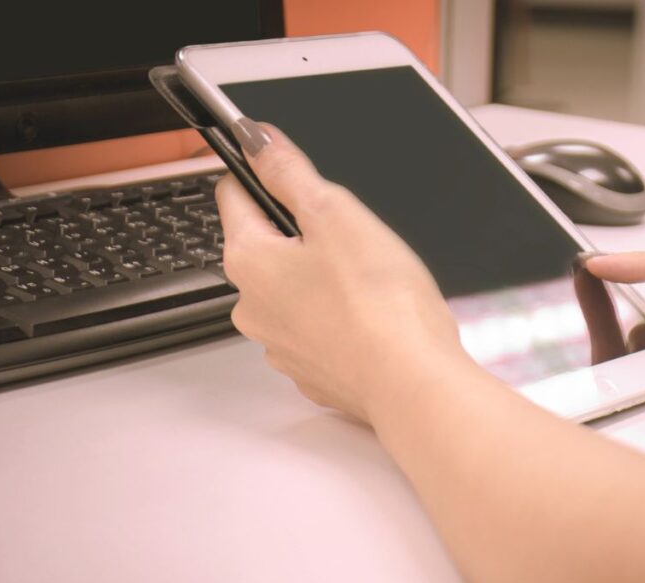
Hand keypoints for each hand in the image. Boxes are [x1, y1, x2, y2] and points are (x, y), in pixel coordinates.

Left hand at [215, 120, 465, 421]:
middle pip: (267, 247)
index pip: (234, 195)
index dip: (264, 174)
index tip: (290, 170)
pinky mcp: (314, 371)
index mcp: (249, 260)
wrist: (411, 381)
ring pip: (294, 291)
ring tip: (369, 281)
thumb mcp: (336, 213)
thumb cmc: (379, 303)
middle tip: (352, 236)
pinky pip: (319, 331)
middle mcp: (253, 307)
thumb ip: (289, 172)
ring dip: (322, 279)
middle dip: (303, 234)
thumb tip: (256, 140)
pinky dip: (340, 319)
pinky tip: (372, 317)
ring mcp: (281, 346)